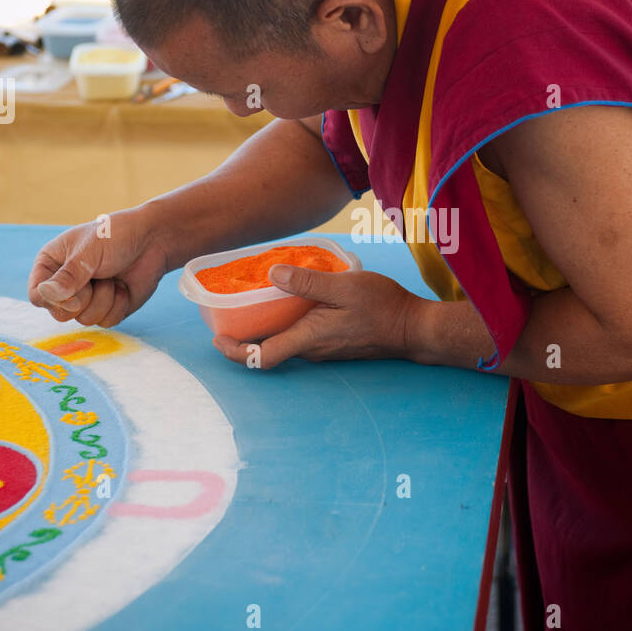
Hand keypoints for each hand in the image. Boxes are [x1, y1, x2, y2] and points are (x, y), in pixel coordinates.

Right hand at [27, 205, 170, 327]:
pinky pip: (105, 323)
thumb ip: (69, 276)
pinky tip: (123, 288)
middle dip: (83, 300)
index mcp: (51, 264)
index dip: (52, 299)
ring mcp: (86, 299)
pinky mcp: (106, 309)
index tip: (73, 290)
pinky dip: (117, 306)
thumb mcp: (89, 251)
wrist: (152, 241)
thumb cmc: (116, 237)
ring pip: (84, 320)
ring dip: (104, 299)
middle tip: (97, 280)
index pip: (37, 294)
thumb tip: (46, 295)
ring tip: (112, 278)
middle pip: (59, 314)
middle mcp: (64, 284)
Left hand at [212, 265, 422, 368]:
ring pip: (285, 341)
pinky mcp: (333, 343)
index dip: (233, 351)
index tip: (217, 337)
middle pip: (268, 348)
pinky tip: (291, 299)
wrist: (414, 328)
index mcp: (308, 338)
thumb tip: (272, 274)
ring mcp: (323, 349)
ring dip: (267, 326)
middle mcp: (311, 349)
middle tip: (230, 307)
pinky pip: (301, 336)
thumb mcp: (345, 286)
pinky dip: (287, 322)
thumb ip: (308, 282)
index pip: (261, 356)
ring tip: (257, 297)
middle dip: (245, 333)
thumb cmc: (384, 307)